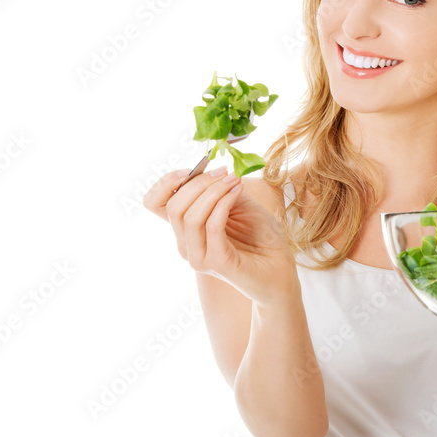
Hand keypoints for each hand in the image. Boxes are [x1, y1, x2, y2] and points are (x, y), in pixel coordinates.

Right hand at [142, 165, 298, 304]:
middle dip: (199, 183)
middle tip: (224, 172)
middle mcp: (187, 245)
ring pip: (189, 216)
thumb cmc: (260, 237)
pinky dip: (224, 203)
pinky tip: (238, 192)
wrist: (282, 268)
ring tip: (234, 181)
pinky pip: (212, 226)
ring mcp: (199, 257)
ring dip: (213, 191)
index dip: (167, 182)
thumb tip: (210, 172)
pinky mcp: (217, 263)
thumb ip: (219, 190)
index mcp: (186, 230)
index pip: (154, 204)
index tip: (194, 168)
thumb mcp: (238, 204)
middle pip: (173, 207)